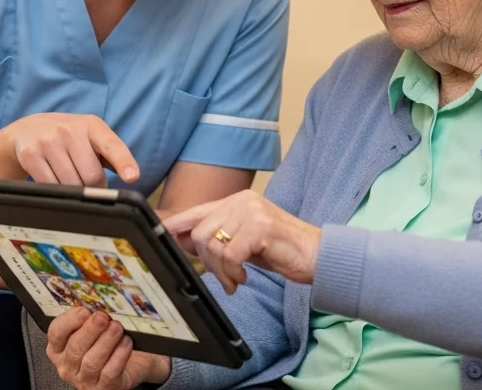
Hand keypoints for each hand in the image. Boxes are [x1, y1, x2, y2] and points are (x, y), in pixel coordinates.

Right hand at [0, 113, 138, 185]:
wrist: (26, 129)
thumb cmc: (66, 137)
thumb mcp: (89, 137)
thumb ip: (110, 154)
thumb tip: (130, 176)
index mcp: (92, 125)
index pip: (112, 145)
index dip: (124, 162)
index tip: (132, 177)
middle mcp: (70, 129)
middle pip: (92, 177)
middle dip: (92, 187)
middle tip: (85, 181)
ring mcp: (49, 141)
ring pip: (71, 185)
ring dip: (72, 190)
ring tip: (66, 176)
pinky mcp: (31, 154)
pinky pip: (50, 186)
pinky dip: (54, 190)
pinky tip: (51, 177)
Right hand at [46, 308, 169, 388]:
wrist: (130, 364)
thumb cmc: (106, 342)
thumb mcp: (93, 329)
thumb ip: (88, 316)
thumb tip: (94, 297)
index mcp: (58, 348)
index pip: (56, 333)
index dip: (69, 321)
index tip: (83, 310)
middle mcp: (67, 366)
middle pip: (75, 347)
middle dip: (90, 330)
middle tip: (103, 317)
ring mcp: (84, 380)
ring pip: (91, 361)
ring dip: (105, 342)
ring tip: (117, 327)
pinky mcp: (103, 388)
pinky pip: (109, 372)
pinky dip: (118, 356)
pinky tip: (126, 343)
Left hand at [162, 190, 320, 293]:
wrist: (319, 255)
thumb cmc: (283, 250)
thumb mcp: (245, 243)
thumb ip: (218, 238)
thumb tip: (184, 241)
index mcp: (237, 200)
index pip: (198, 211)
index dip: (177, 225)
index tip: (162, 236)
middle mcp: (242, 200)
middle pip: (200, 231)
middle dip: (205, 261)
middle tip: (224, 278)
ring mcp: (251, 211)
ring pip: (213, 244)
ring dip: (220, 271)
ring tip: (235, 281)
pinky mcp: (260, 227)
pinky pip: (230, 255)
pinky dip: (232, 273)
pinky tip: (244, 278)